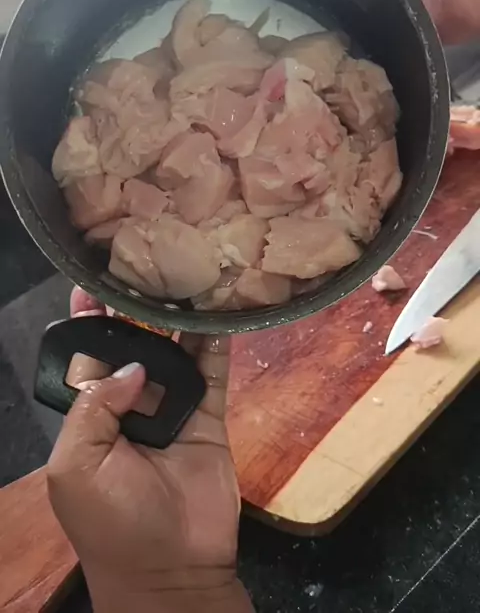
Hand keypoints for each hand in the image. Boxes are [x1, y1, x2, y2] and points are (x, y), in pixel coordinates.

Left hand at [47, 289, 253, 612]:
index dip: (90, 319)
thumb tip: (133, 364)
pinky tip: (219, 308)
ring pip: (176, 350)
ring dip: (178, 317)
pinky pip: (213, 370)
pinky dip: (217, 339)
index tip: (96, 280)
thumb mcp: (76, 464)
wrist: (172, 567)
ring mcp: (172, 406)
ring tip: (184, 273)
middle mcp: (130, 402)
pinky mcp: (209, 414)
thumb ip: (94, 405)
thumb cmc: (111, 518)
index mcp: (91, 413)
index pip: (88, 354)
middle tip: (149, 261)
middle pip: (135, 343)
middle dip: (138, 309)